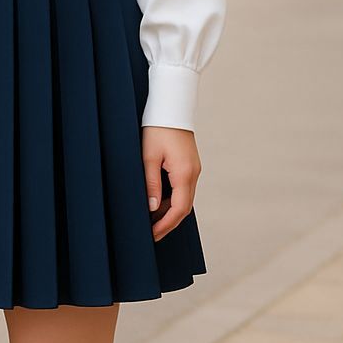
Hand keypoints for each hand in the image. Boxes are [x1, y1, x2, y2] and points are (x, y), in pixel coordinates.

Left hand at [141, 125, 200, 241]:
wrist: (171, 107)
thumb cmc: (157, 129)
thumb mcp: (148, 157)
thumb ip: (151, 184)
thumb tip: (153, 208)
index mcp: (185, 173)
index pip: (179, 209)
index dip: (166, 225)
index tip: (152, 235)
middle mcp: (193, 173)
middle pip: (184, 207)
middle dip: (168, 222)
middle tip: (151, 234)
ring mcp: (193, 169)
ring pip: (184, 199)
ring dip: (170, 211)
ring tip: (151, 221)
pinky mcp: (189, 165)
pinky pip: (183, 188)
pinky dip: (172, 199)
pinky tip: (158, 203)